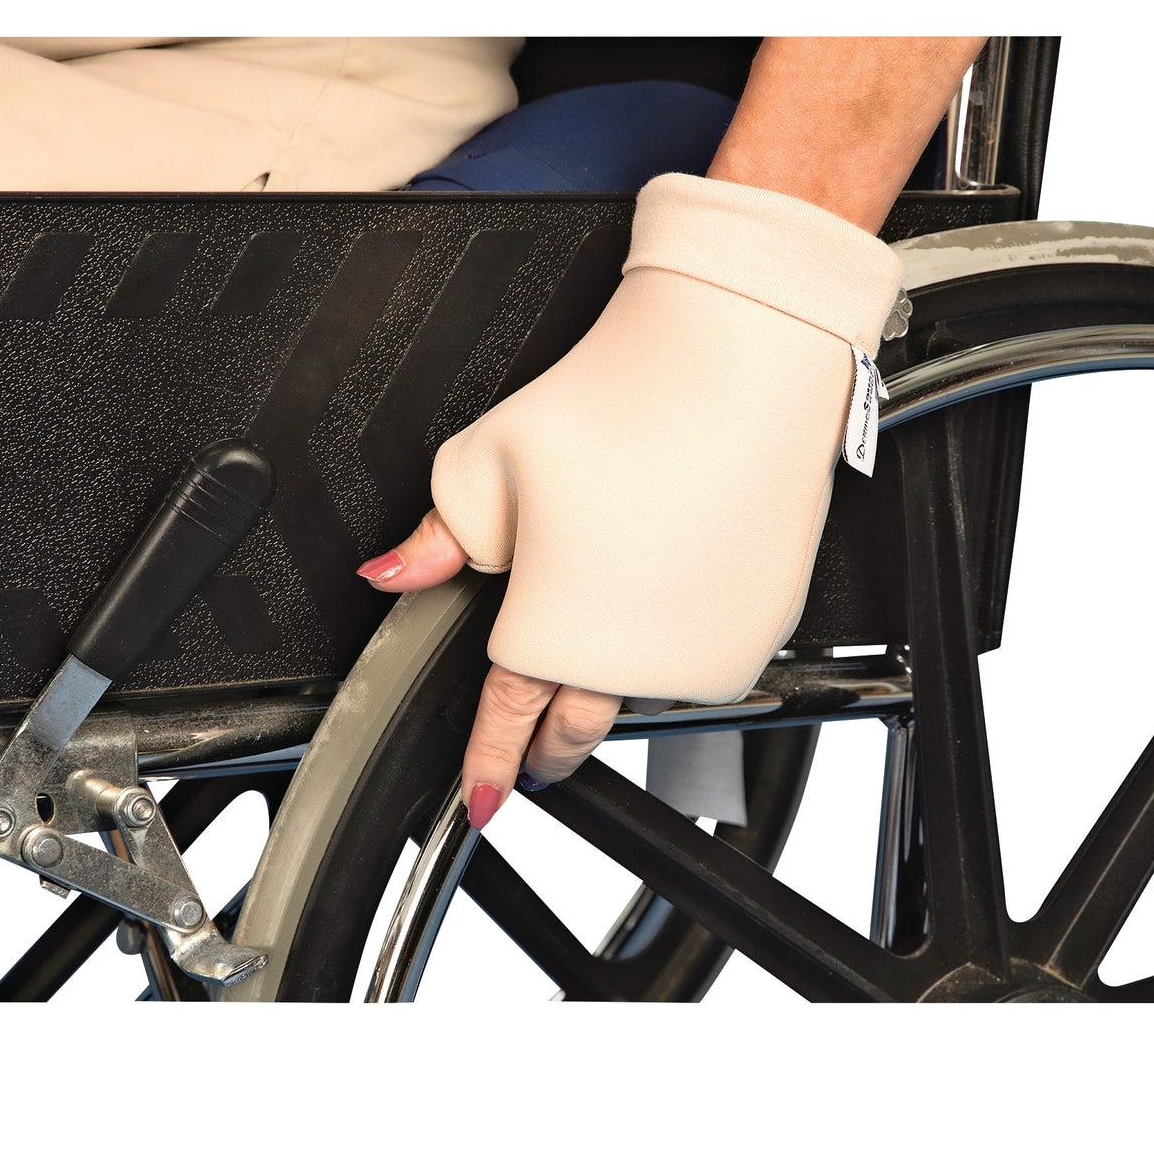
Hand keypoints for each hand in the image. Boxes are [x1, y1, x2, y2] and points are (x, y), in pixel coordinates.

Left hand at [357, 174, 904, 834]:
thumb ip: (435, 540)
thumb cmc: (620, 400)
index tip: (481, 794)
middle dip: (547, 744)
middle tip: (532, 748)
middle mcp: (635, 659)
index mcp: (555, 631)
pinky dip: (677, 649)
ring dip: (615, 685)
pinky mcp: (761, 624)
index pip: (508, 720)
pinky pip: (706, 660)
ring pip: (645, 694)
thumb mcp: (486, 462)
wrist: (741, 359)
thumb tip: (392, 578)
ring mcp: (706, 648)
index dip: (488, 761)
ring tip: (600, 643)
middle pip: (577, 726)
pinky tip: (665, 601)